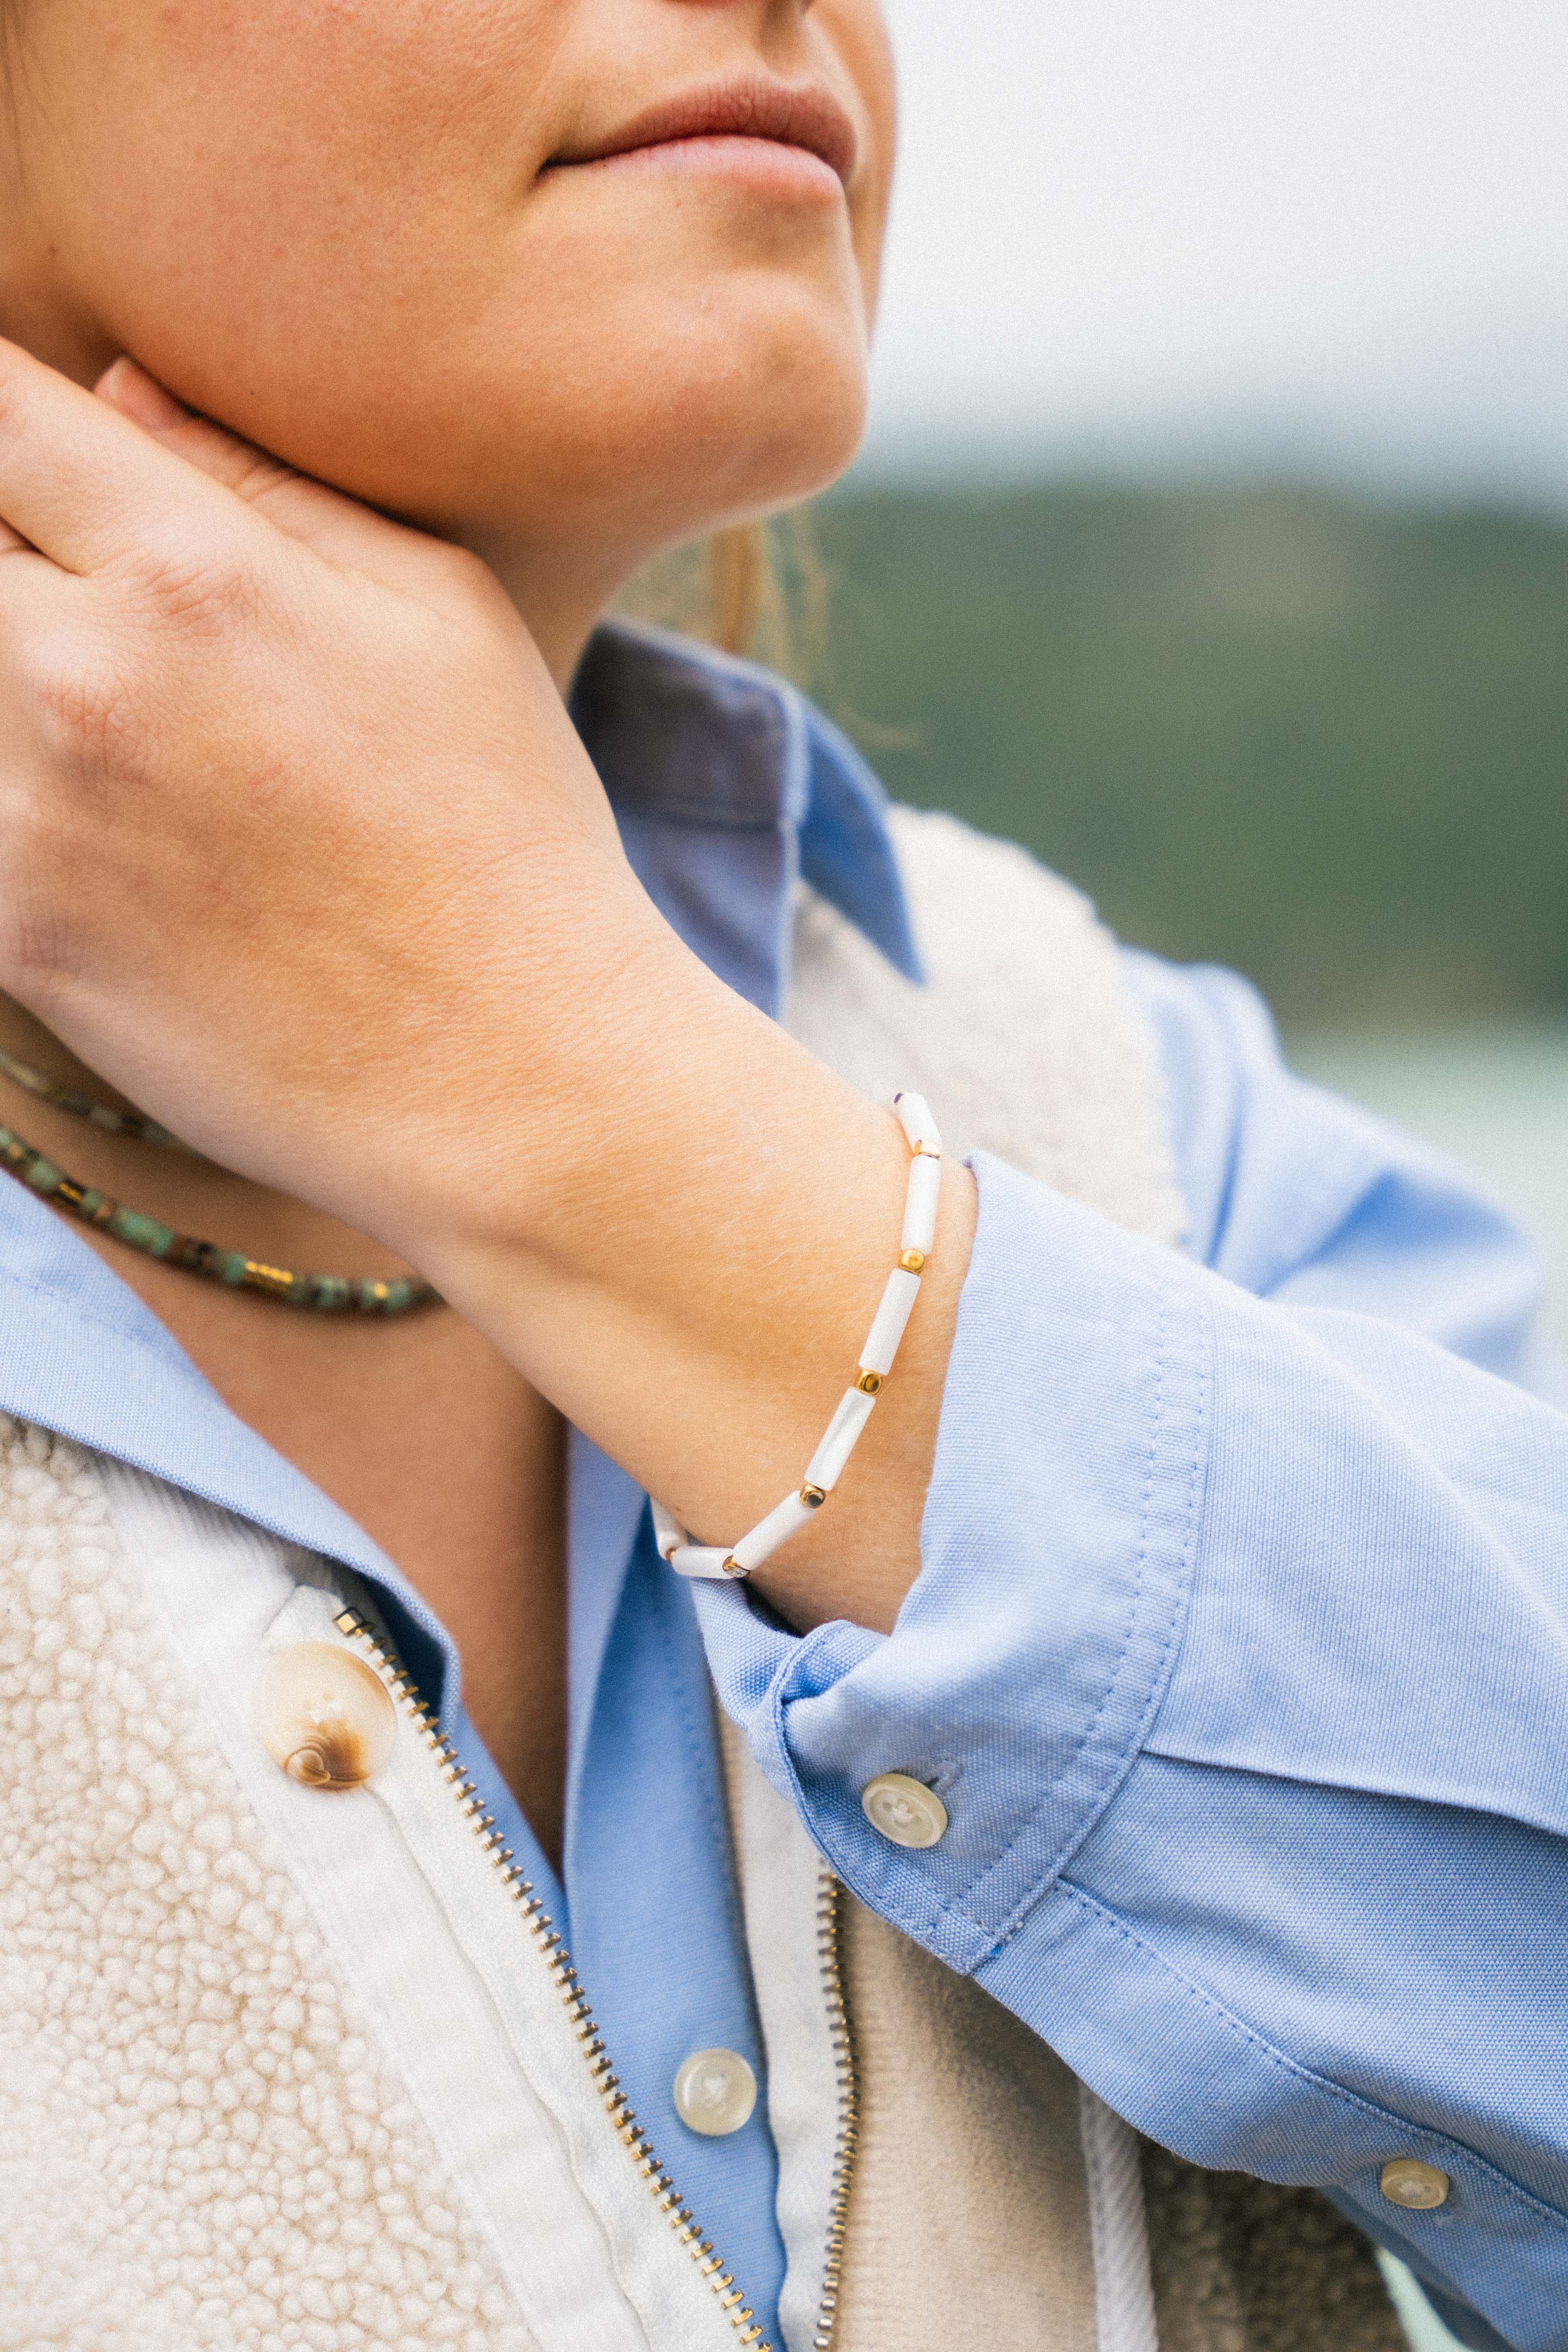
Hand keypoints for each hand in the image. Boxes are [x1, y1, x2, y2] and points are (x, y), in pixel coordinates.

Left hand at [0, 341, 975, 1632]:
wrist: (512, 1080)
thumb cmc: (504, 836)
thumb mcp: (437, 614)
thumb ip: (263, 485)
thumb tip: (116, 393)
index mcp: (196, 571)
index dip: (4, 418)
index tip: (33, 467)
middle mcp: (84, 678)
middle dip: (12, 565)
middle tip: (76, 611)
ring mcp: (30, 818)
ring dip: (14, 684)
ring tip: (116, 728)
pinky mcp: (15, 935)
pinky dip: (16, 800)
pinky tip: (100, 826)